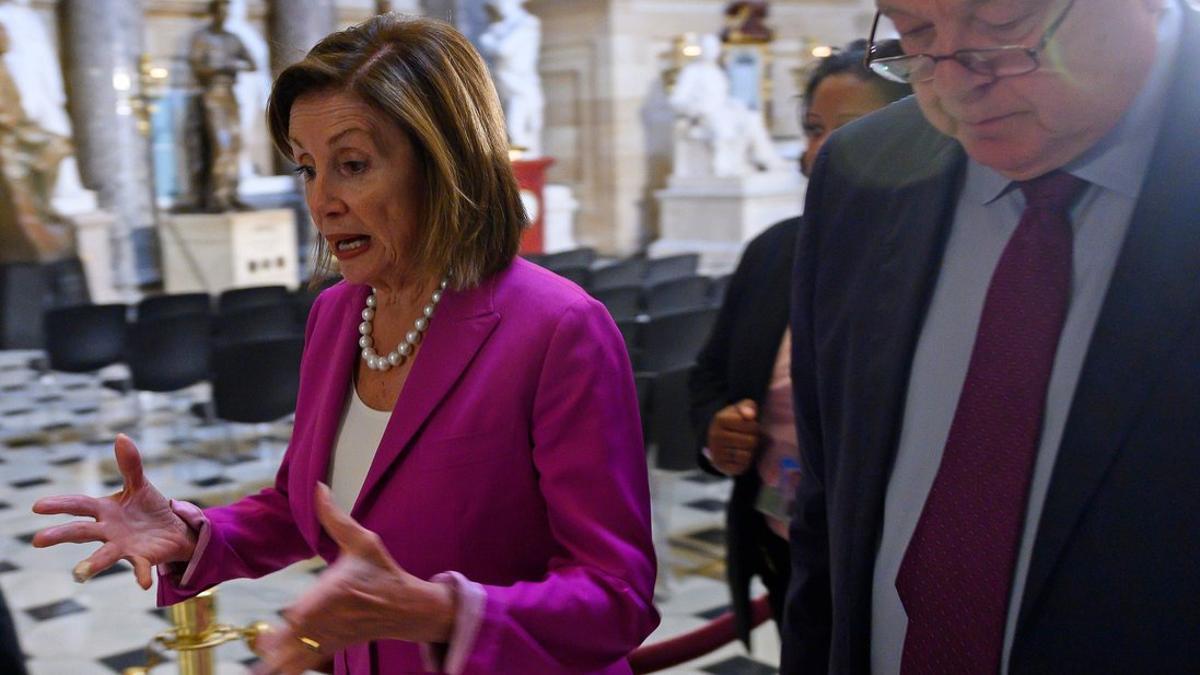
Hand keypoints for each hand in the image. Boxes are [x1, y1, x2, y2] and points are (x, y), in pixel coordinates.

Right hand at [30, 434, 196, 588]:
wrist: (173, 529)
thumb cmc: (149, 508)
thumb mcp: (140, 484)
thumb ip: (130, 464)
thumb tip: (121, 437)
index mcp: (105, 510)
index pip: (79, 505)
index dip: (60, 504)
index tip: (37, 506)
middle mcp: (109, 530)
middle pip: (82, 531)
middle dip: (61, 534)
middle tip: (38, 540)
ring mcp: (123, 546)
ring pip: (105, 555)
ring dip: (93, 564)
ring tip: (78, 573)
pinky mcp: (142, 558)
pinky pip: (140, 567)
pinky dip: (140, 575)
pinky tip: (144, 584)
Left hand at [253, 483, 456, 673]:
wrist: (407, 607)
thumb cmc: (383, 573)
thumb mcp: (363, 541)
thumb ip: (335, 518)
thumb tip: (317, 488)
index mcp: (335, 593)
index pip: (303, 613)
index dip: (289, 621)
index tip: (273, 625)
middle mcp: (331, 619)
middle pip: (293, 639)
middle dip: (272, 645)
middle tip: (257, 641)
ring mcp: (330, 637)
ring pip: (296, 657)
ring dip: (276, 659)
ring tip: (260, 657)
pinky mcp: (330, 648)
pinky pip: (304, 664)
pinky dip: (288, 666)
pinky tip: (271, 665)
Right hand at [707, 399, 759, 476]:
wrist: (715, 441)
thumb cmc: (732, 422)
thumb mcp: (739, 410)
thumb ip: (747, 407)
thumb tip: (750, 415)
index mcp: (720, 419)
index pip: (752, 426)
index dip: (754, 426)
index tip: (747, 426)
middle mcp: (716, 436)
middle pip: (751, 441)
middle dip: (753, 439)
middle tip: (746, 437)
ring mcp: (717, 452)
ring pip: (747, 454)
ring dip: (749, 450)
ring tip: (743, 445)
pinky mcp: (721, 465)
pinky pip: (743, 465)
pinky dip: (745, 461)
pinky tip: (739, 455)